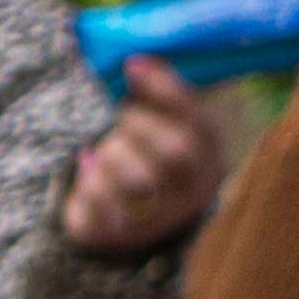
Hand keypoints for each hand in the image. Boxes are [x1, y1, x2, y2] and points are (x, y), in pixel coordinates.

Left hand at [57, 60, 221, 253]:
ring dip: (112, 154)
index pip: (201, 123)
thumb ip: (157, 99)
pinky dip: (89, 183)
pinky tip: (87, 167)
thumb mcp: (160, 128)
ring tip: (103, 148)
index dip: (167, 91)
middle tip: (120, 116)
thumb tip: (139, 60)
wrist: (123, 224)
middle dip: (140, 124)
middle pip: (176, 152)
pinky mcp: (122, 237)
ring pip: (139, 180)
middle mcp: (196, 192)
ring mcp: (162, 219)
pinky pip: (103, 208)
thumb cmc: (143, 160)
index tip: (132, 65)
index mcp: (211, 159)